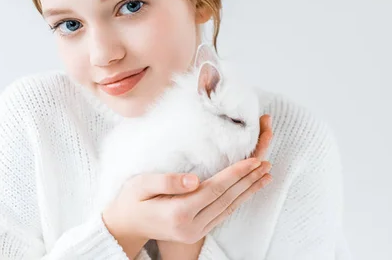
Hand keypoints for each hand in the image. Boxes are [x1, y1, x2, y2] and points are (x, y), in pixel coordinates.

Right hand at [102, 115, 274, 258]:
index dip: (237, 173)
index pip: (216, 189)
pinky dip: (238, 200)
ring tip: (265, 176)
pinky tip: (248, 191)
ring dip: (249, 191)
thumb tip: (195, 180)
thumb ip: (168, 182)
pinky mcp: (197, 232)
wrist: (124, 226)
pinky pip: (223, 214)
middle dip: (249, 180)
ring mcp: (195, 232)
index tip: (254, 159)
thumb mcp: (142, 185)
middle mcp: (191, 226)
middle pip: (227, 199)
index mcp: (179, 212)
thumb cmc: (131, 200)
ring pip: (229, 208)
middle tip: (267, 164)